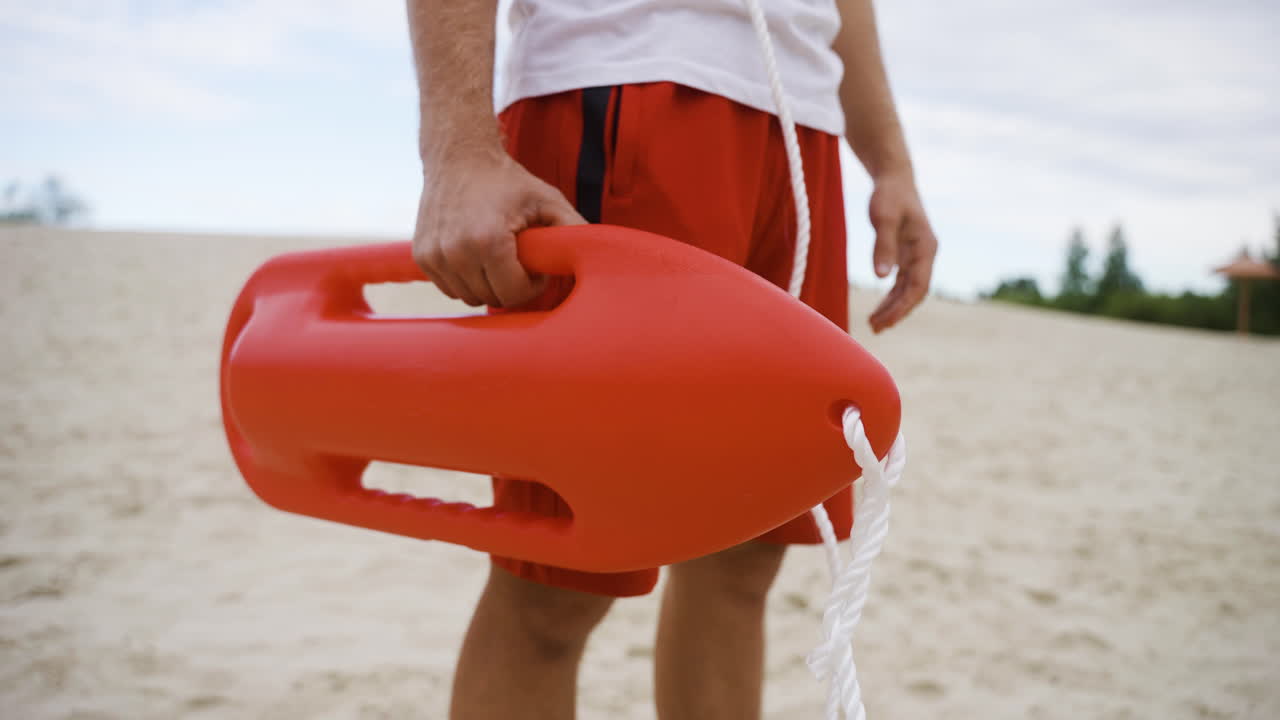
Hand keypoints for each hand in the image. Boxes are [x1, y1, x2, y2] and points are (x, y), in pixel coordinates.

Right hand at [413, 149, 584, 306]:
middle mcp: (456, 252)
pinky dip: (467, 280)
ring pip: (470, 298)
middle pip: (492, 299)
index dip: (531, 285)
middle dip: (511, 286)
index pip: (513, 294)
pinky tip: (477, 256)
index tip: (535, 265)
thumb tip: (603, 258)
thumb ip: (574, 230)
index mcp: (488, 241)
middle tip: (519, 259)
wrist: (458, 157)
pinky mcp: (422, 257)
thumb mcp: (548, 201)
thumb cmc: (508, 181)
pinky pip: (451, 289)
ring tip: (499, 256)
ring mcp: (435, 256)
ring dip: (488, 285)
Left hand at [866, 173, 937, 332]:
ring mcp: (917, 256)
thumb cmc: (889, 195)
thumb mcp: (883, 218)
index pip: (918, 286)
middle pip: (914, 292)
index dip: (902, 307)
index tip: (885, 322)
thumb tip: (880, 277)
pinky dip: (891, 297)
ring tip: (874, 324)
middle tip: (875, 328)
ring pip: (908, 290)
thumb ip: (882, 246)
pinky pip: (901, 282)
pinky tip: (879, 308)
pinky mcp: (906, 255)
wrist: (893, 179)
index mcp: (925, 248)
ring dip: (893, 308)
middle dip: (897, 312)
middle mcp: (925, 255)